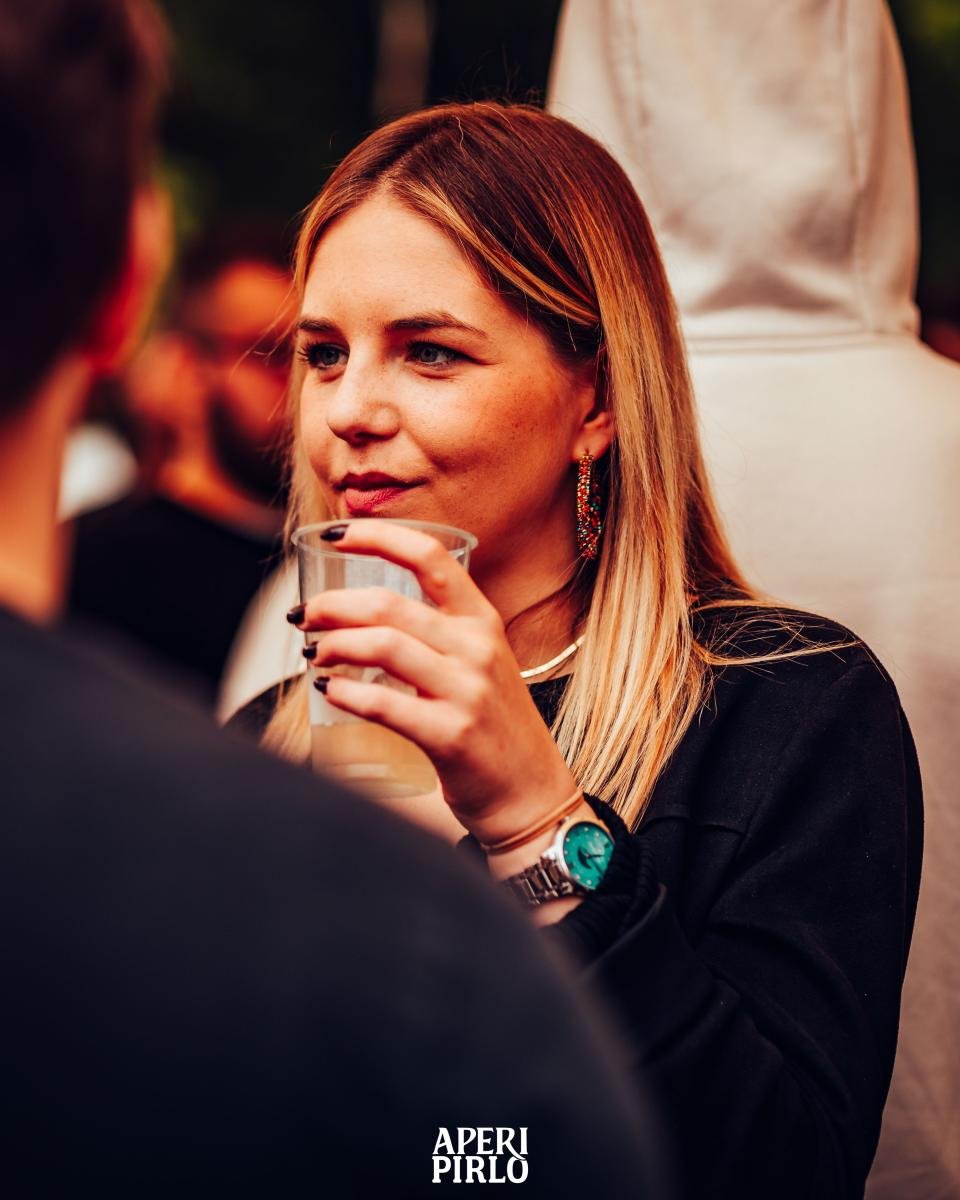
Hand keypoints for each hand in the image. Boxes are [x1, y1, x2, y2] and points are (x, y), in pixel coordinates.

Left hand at [295, 520, 578, 844]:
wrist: (531, 792)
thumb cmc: (491, 725)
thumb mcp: (479, 662)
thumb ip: (436, 632)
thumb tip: (360, 610)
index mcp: (482, 619)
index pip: (429, 556)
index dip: (375, 536)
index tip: (332, 533)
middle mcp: (477, 647)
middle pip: (388, 604)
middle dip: (330, 605)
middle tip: (302, 616)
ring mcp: (466, 691)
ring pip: (382, 645)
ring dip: (333, 645)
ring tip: (314, 654)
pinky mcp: (451, 735)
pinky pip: (385, 704)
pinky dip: (346, 693)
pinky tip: (329, 691)